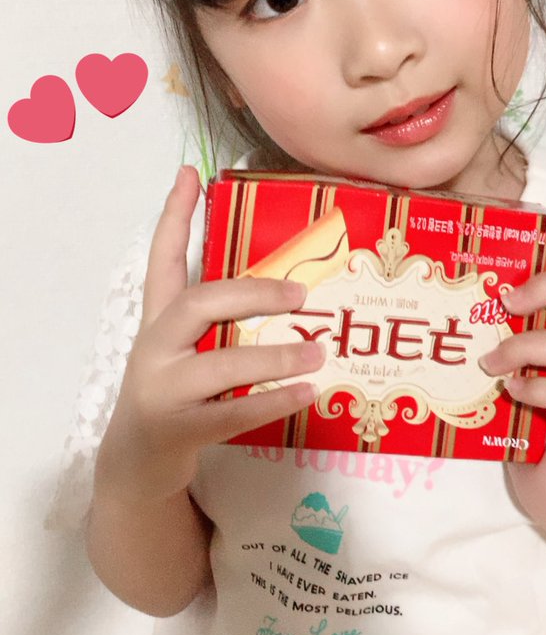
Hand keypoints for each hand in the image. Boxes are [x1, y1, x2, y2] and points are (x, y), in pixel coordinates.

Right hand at [95, 166, 323, 505]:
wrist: (138, 462)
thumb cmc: (177, 394)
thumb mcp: (186, 348)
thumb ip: (219, 317)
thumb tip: (285, 282)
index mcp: (157, 321)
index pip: (161, 259)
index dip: (173, 216)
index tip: (190, 173)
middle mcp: (154, 348)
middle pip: (195, 304)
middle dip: (250, 293)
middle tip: (301, 295)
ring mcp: (162, 390)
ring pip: (219, 364)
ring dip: (273, 355)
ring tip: (318, 350)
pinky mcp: (178, 429)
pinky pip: (231, 412)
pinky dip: (272, 400)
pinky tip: (307, 392)